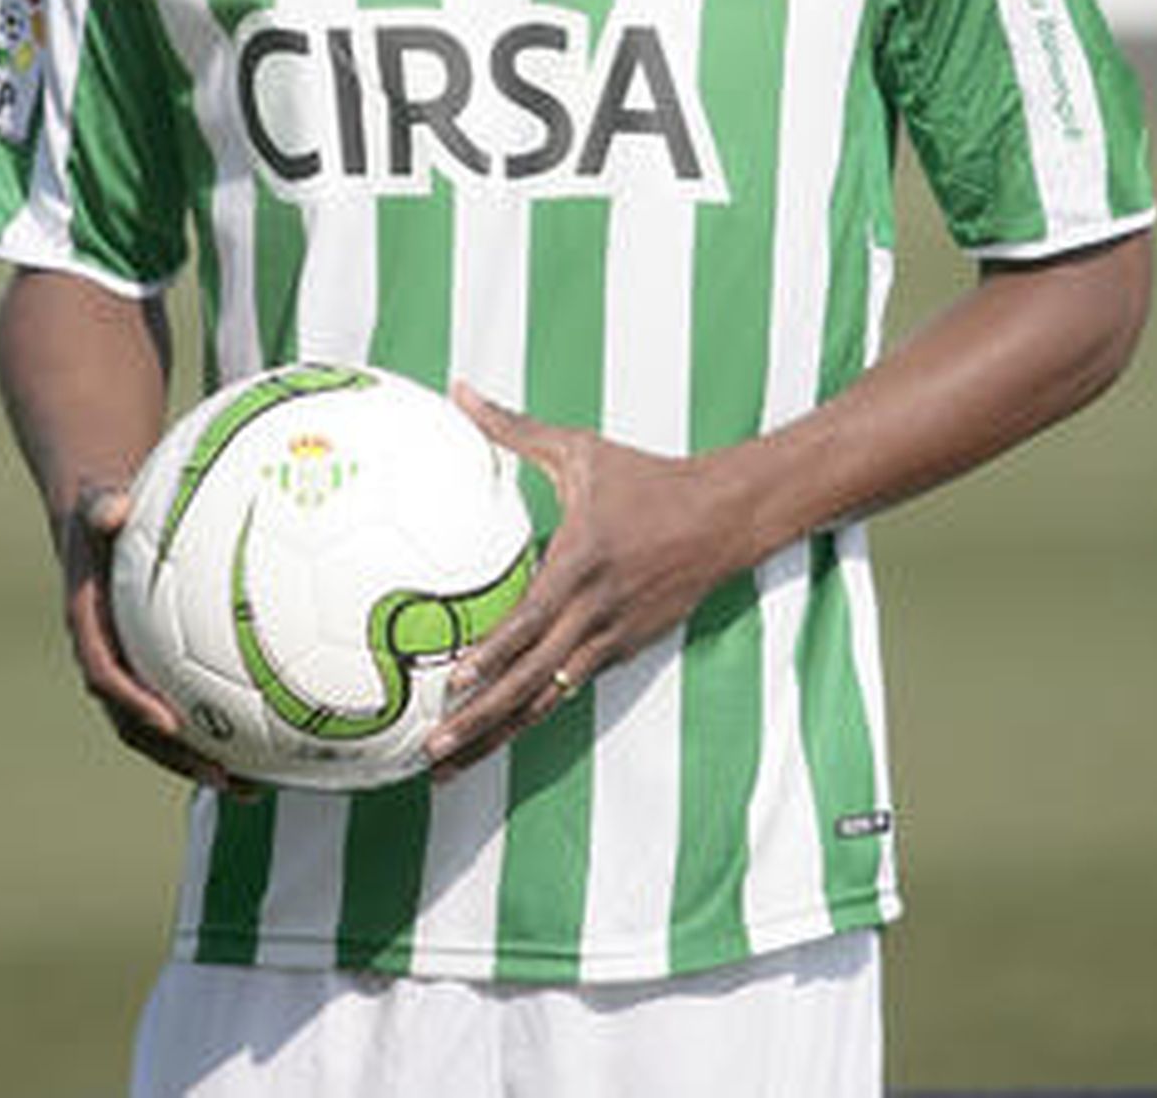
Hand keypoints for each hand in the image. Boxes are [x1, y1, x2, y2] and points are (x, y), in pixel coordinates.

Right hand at [59, 483, 259, 795]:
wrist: (96, 517)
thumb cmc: (104, 509)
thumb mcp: (98, 502)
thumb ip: (103, 506)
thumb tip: (112, 506)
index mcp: (90, 627)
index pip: (104, 675)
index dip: (132, 703)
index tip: (167, 723)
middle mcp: (108, 659)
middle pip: (135, 724)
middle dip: (177, 757)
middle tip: (224, 778)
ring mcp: (133, 669)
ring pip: (162, 730)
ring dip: (201, 761)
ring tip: (254, 787)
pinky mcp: (156, 668)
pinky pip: (185, 706)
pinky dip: (218, 728)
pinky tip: (267, 742)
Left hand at [425, 383, 737, 775]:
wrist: (723, 517)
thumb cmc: (643, 478)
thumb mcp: (577, 449)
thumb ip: (511, 427)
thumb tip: (459, 390)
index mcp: (580, 563)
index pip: (531, 620)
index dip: (493, 654)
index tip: (455, 682)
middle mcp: (595, 611)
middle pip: (531, 679)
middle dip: (481, 720)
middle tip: (433, 751)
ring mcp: (612, 638)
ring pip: (546, 699)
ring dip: (499, 734)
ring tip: (450, 766)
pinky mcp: (624, 650)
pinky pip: (569, 688)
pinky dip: (532, 715)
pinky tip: (496, 738)